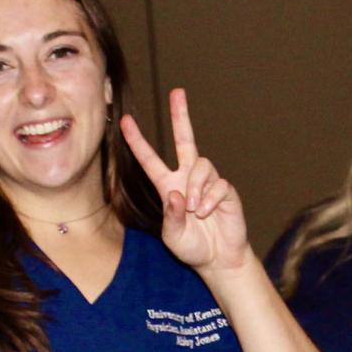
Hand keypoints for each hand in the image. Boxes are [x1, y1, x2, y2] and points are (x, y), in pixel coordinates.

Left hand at [120, 88, 250, 272]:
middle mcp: (187, 178)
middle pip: (185, 140)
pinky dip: (210, 199)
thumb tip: (175, 193)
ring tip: (196, 210)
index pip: (150, 160)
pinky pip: (218, 184)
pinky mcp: (226, 190)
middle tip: (177, 92)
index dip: (138, 141)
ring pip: (201, 165)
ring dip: (196, 187)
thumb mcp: (172, 236)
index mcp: (168, 186)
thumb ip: (171, 217)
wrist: (219, 259)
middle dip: (181, 116)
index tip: (125, 122)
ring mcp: (208, 182)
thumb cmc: (192, 247)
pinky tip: (208, 212)